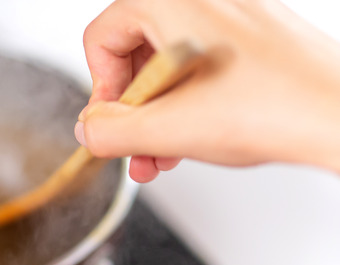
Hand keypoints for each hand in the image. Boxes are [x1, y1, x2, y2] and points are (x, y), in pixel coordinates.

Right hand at [76, 0, 339, 181]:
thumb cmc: (273, 107)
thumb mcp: (165, 129)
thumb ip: (109, 131)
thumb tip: (89, 129)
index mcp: (172, 0)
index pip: (101, 37)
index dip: (99, 89)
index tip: (112, 122)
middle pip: (134, 50)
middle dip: (131, 109)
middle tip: (137, 145)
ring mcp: (235, 12)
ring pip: (170, 62)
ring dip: (159, 113)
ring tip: (166, 153)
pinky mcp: (257, 34)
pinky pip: (203, 63)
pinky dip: (191, 100)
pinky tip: (196, 137)